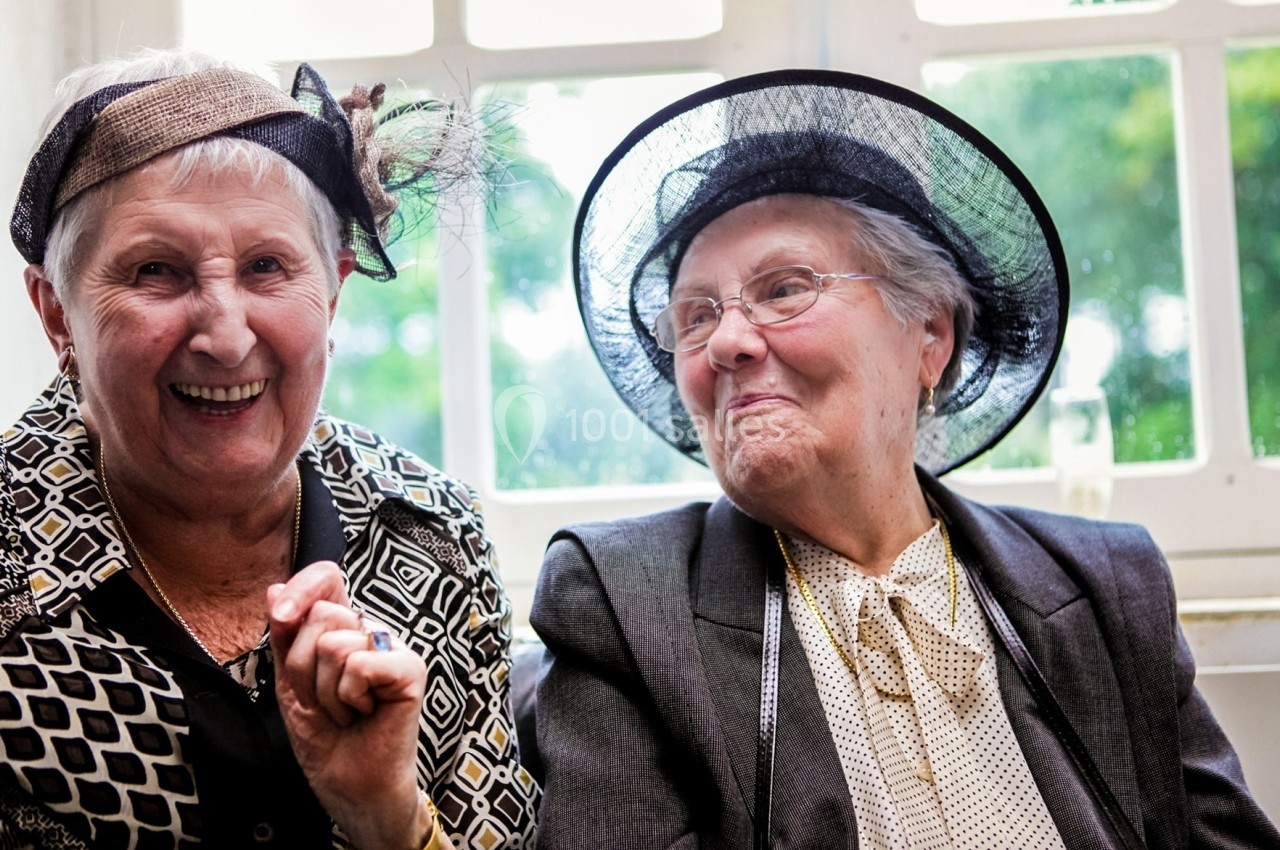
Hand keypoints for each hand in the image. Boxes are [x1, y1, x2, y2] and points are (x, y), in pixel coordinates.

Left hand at [268, 561, 434, 849]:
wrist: (351, 789)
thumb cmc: (325, 740)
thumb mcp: (289, 685)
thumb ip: (285, 637)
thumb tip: (275, 590)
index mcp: (343, 627)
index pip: (327, 578)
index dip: (303, 587)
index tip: (281, 614)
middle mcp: (371, 631)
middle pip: (320, 615)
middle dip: (304, 668)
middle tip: (324, 702)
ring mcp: (393, 649)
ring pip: (334, 643)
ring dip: (326, 693)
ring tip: (345, 713)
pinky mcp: (410, 670)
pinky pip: (360, 664)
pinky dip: (351, 697)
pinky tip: (367, 714)